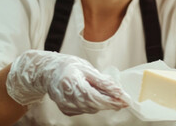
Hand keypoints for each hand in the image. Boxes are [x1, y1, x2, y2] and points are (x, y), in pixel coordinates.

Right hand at [6, 50, 129, 115]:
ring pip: (91, 109)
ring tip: (110, 95)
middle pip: (93, 105)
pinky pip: (85, 110)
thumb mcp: (87, 68)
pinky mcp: (66, 110)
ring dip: (103, 104)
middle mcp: (65, 96)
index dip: (111, 100)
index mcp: (70, 82)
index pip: (94, 96)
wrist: (50, 71)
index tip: (124, 101)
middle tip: (123, 99)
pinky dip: (93, 104)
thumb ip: (102, 81)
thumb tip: (117, 90)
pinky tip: (95, 96)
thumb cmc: (68, 66)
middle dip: (110, 103)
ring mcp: (65, 105)